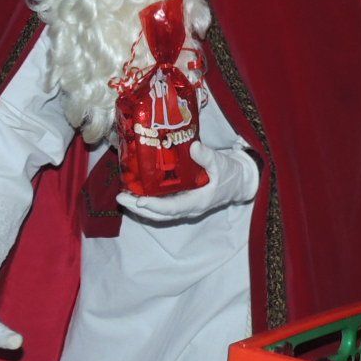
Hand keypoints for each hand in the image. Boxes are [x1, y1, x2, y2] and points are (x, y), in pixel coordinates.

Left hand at [116, 142, 258, 221]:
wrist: (240, 180)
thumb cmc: (231, 173)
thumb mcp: (221, 164)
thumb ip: (207, 157)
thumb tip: (193, 146)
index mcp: (198, 202)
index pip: (173, 208)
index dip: (155, 206)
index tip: (140, 201)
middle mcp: (188, 207)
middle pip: (159, 213)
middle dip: (139, 207)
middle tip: (121, 197)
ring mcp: (184, 205)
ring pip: (158, 210)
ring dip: (139, 204)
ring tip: (122, 195)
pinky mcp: (181, 199)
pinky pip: (162, 203)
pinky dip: (147, 198)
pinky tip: (136, 189)